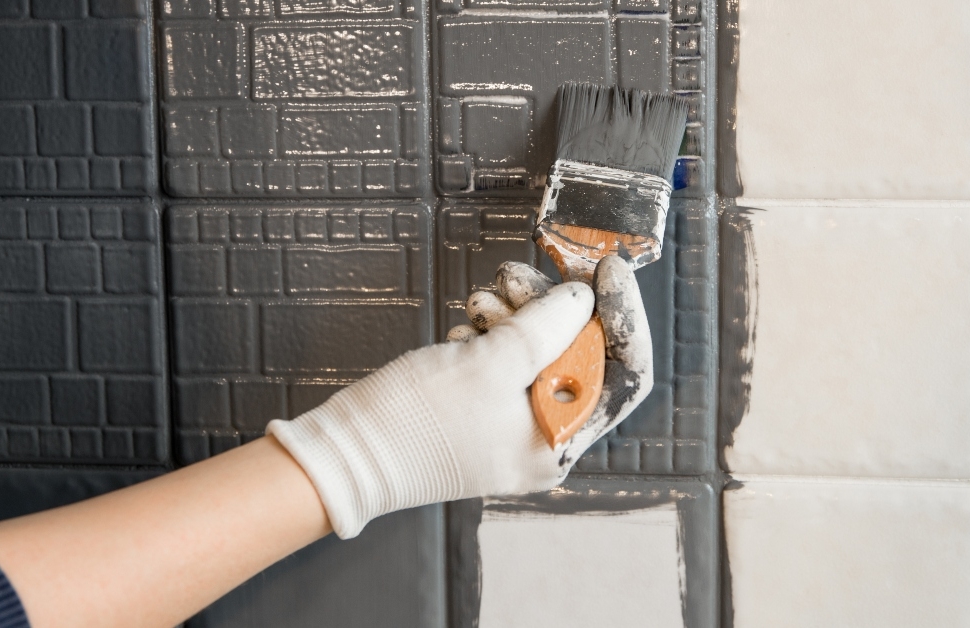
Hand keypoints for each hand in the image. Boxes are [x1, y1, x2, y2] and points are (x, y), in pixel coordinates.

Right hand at [268, 256, 652, 537]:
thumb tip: (583, 300)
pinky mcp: (482, 410)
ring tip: (482, 302)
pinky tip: (467, 328)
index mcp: (560, 442)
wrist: (345, 451)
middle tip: (521, 278)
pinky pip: (507, 362)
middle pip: (580, 356)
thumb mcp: (491, 363)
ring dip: (517, 316)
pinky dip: (492, 335)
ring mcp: (512, 425)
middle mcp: (543, 439)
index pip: (625, 374)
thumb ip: (548, 327)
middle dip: (552, 309)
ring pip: (540, 353)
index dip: (624, 316)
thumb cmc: (413, 424)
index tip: (607, 271)